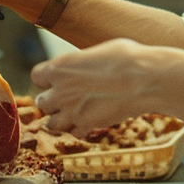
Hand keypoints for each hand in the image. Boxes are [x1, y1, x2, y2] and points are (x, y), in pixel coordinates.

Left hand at [30, 39, 165, 133]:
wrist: (146, 79)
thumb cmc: (127, 58)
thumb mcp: (99, 51)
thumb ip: (83, 63)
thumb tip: (85, 65)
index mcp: (59, 67)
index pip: (37, 76)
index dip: (48, 79)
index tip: (60, 79)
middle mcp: (60, 91)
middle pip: (41, 102)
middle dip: (53, 101)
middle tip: (70, 97)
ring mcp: (71, 112)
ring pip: (51, 124)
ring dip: (62, 119)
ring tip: (77, 112)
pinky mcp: (87, 126)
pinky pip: (74, 133)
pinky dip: (80, 129)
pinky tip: (91, 120)